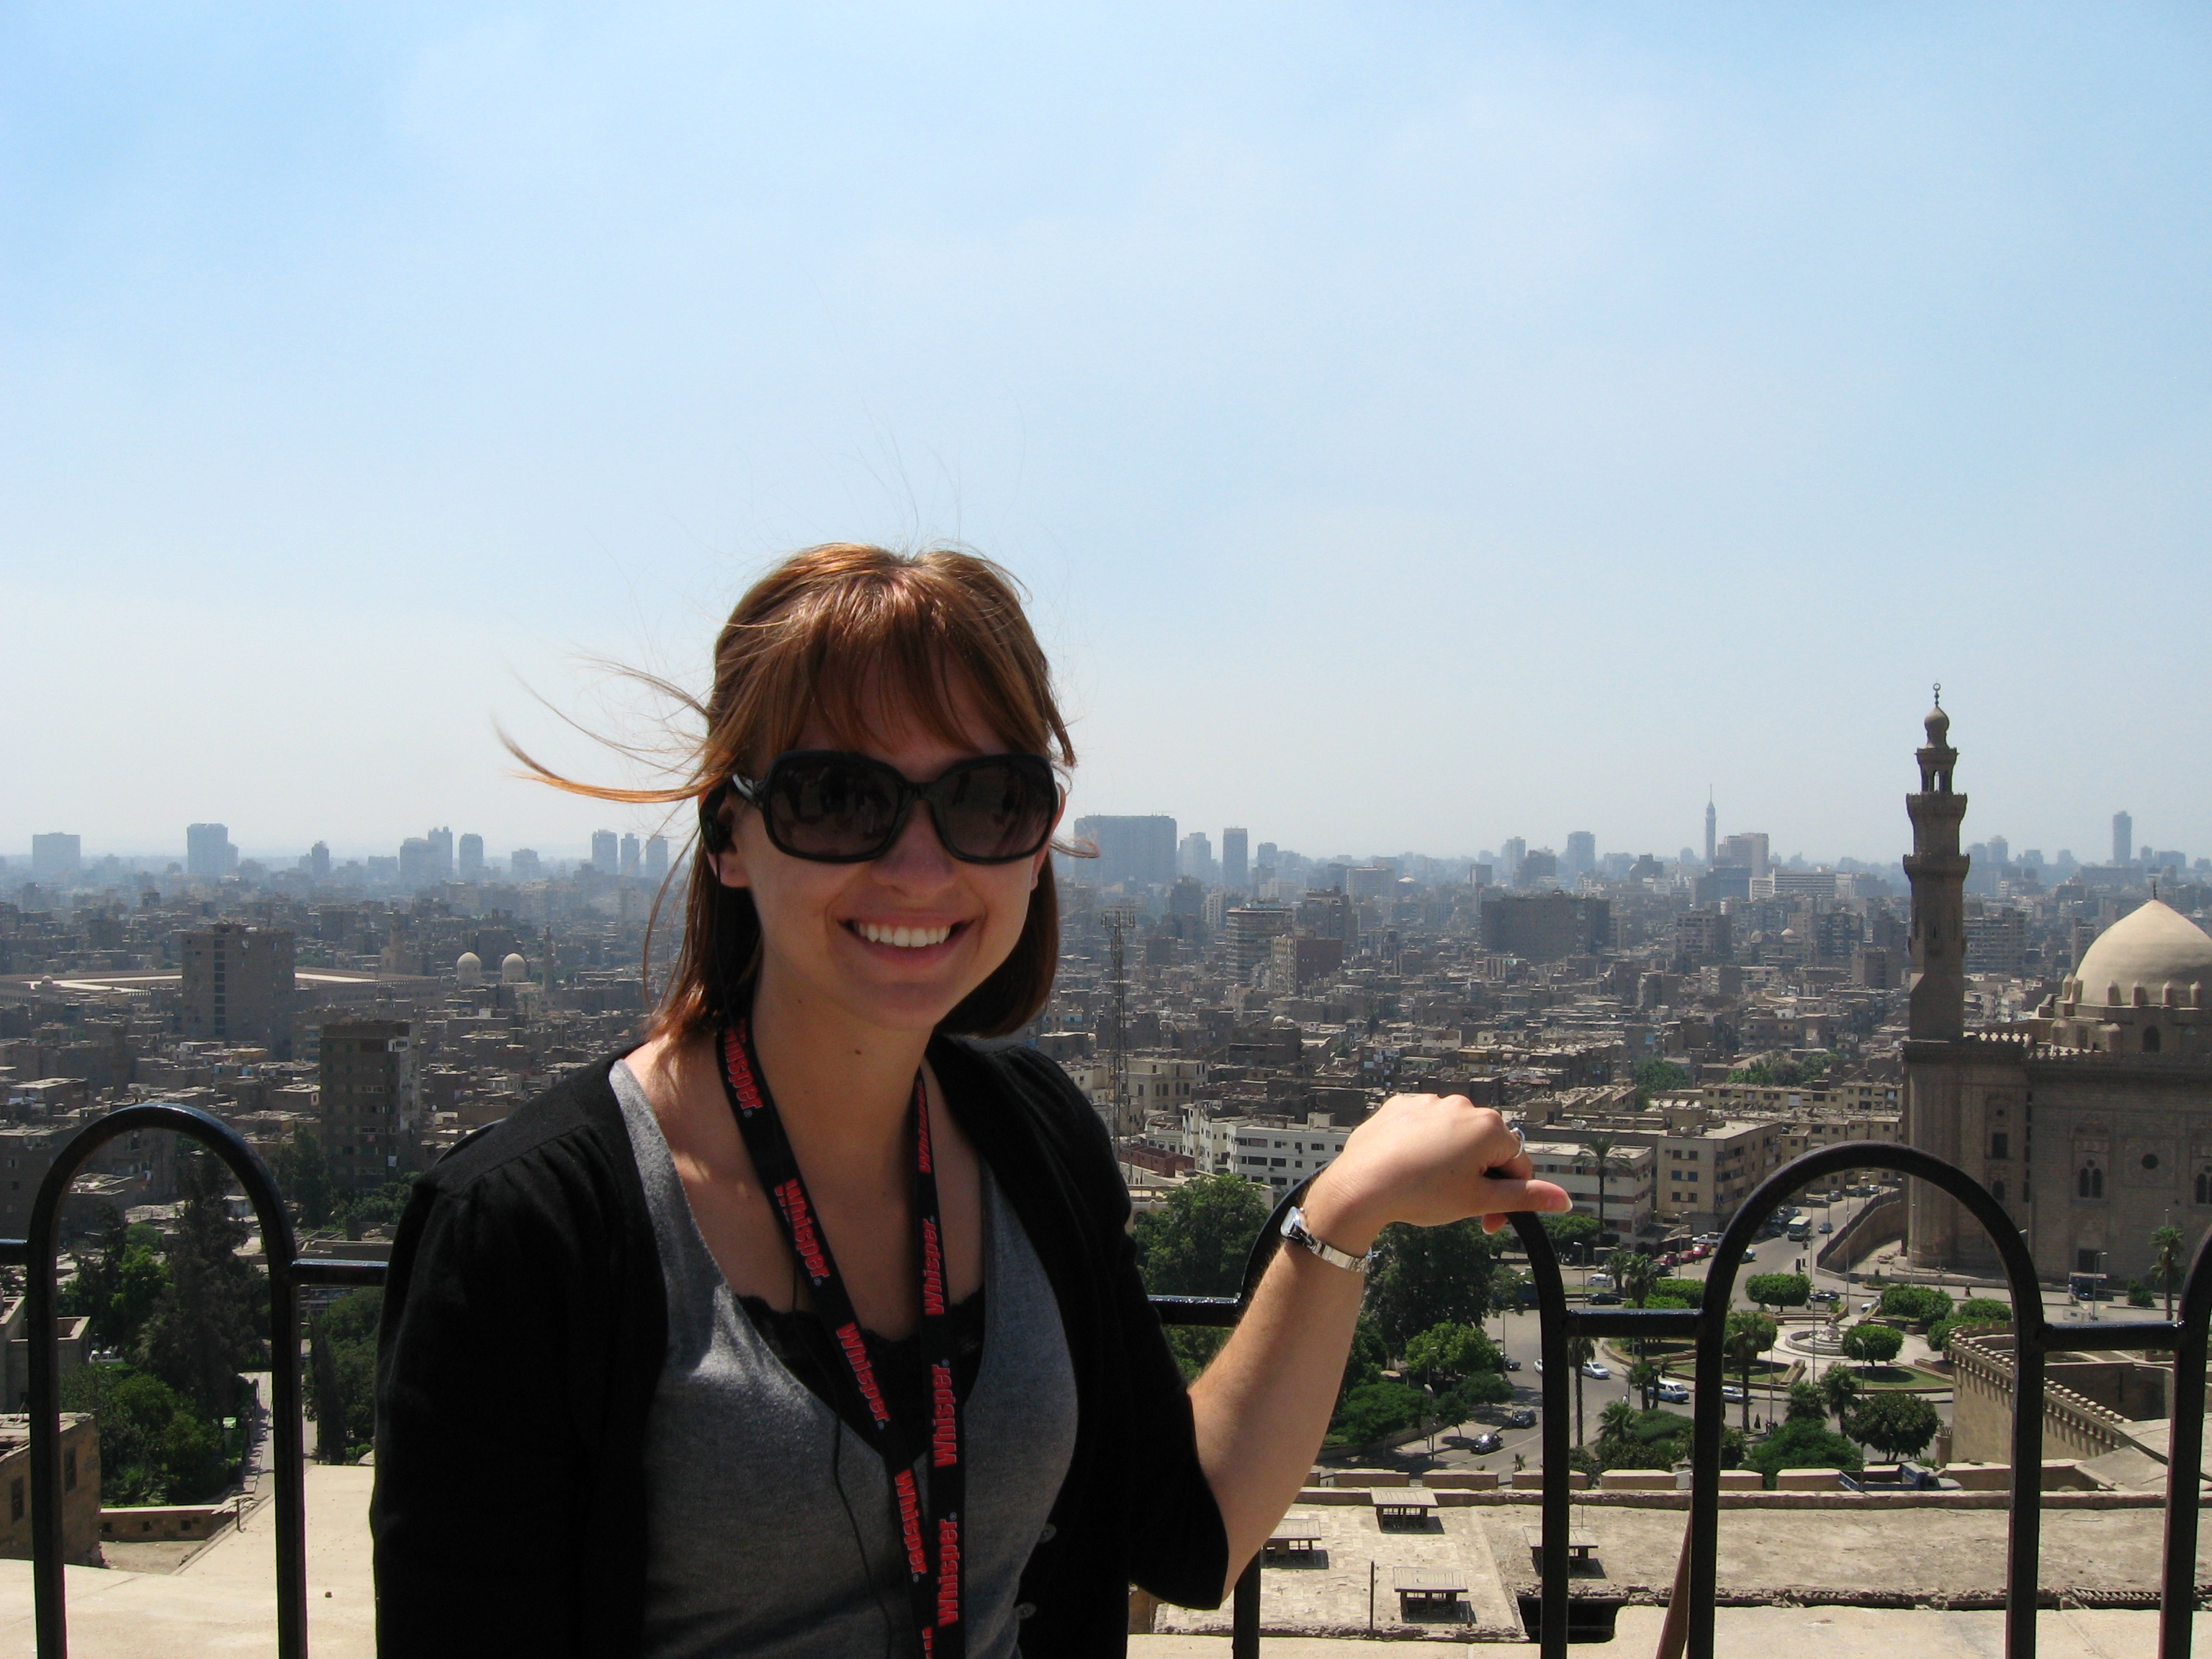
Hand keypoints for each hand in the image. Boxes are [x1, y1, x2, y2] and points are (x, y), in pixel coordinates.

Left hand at [1299, 1094, 1570, 1253]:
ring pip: (1454, 1137)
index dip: (1508, 1198)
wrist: (1361, 1185)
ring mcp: (1428, 1102)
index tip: (1488, 1222)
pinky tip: (1410, 1167)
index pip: (1516, 1164)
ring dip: (1452, 1161)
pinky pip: (1424, 1127)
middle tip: (1458, 1206)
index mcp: (1488, 1127)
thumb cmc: (1421, 1194)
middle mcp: (1462, 1105)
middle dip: (1480, 1178)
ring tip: (1429, 1187)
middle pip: (1486, 1148)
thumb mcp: (1478, 1201)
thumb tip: (1565, 1200)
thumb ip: (1524, 1198)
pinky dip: (1424, 1146)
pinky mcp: (1400, 1105)